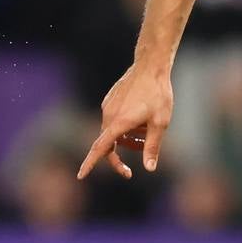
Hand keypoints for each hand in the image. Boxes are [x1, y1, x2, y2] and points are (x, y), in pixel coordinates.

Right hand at [80, 61, 173, 179]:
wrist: (151, 66)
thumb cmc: (158, 94)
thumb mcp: (161, 123)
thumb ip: (152, 147)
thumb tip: (149, 169)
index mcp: (119, 123)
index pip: (100, 148)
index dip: (90, 163)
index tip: (81, 176)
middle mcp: (109, 115)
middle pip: (108, 145)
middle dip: (118, 158)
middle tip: (129, 172)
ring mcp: (108, 107)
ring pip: (113, 133)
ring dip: (126, 140)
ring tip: (147, 132)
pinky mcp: (110, 100)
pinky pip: (114, 121)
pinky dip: (125, 127)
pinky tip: (142, 120)